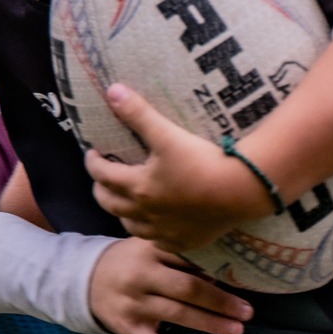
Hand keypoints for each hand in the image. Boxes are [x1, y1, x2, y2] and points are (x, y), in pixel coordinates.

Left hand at [84, 85, 270, 252]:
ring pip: (132, 227)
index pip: (103, 176)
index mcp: (138, 188)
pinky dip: (153, 234)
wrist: (241, 190)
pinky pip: (161, 242)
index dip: (92, 164)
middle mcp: (146, 214)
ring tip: (125, 203)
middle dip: (101, 191)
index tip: (91, 154)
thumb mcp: (167, 134)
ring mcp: (165, 232)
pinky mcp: (186, 242)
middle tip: (102, 180)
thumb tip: (112, 90)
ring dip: (123, 214)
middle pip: (111, 205)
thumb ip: (138, 113)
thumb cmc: (202, 161)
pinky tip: (158, 227)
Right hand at [87, 237, 253, 333]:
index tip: (245, 279)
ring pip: (177, 315)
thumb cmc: (131, 261)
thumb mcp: (150, 247)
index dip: (218, 270)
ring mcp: (134, 304)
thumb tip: (226, 270)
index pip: (189, 259)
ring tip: (237, 330)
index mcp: (150, 250)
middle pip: (187, 288)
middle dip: (221, 300)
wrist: (85, 278)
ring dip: (210, 324)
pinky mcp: (127, 328)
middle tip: (248, 310)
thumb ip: (180, 254)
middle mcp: (141, 276)